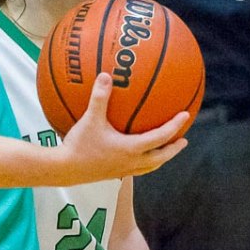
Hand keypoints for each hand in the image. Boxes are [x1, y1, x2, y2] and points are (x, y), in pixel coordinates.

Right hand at [56, 73, 188, 184]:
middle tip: (184, 140)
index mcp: (130, 148)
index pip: (159, 137)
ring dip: (161, 157)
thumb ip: (100, 97)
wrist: (64, 170)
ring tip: (166, 150)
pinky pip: (137, 169)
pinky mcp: (114, 174)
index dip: (174, 126)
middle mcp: (131, 162)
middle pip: (160, 158)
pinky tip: (137, 154)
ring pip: (150, 166)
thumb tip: (106, 75)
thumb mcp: (90, 118)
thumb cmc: (79, 144)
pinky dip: (144, 161)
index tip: (185, 116)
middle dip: (173, 149)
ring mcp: (123, 170)